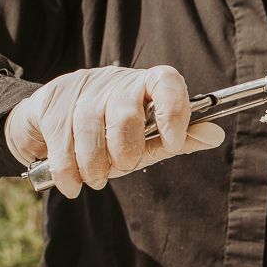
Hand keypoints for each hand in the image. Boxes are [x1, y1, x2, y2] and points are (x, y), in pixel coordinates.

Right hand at [5, 65, 224, 197]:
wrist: (53, 123)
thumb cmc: (113, 134)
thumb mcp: (149, 137)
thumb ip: (180, 139)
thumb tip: (215, 135)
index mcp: (146, 84)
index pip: (166, 82)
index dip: (173, 112)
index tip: (172, 142)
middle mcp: (116, 81)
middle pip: (124, 113)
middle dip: (125, 150)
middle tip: (124, 167)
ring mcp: (82, 90)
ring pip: (89, 127)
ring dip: (94, 164)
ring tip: (97, 180)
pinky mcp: (52, 104)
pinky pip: (61, 141)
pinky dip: (67, 170)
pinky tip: (72, 185)